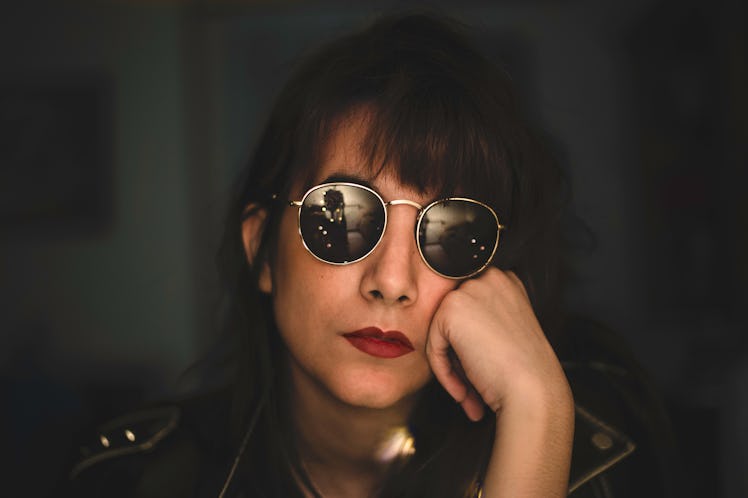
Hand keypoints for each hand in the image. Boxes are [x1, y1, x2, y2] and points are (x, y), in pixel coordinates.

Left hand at [425, 267, 570, 420]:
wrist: (533, 391)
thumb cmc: (524, 372)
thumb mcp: (506, 333)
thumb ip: (481, 322)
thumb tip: (450, 333)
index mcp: (506, 282)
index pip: (470, 312)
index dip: (473, 347)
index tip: (482, 372)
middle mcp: (489, 278)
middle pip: (455, 321)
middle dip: (460, 357)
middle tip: (473, 388)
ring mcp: (470, 290)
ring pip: (442, 334)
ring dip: (452, 368)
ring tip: (469, 394)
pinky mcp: (451, 308)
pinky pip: (433, 345)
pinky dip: (444, 373)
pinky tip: (464, 392)